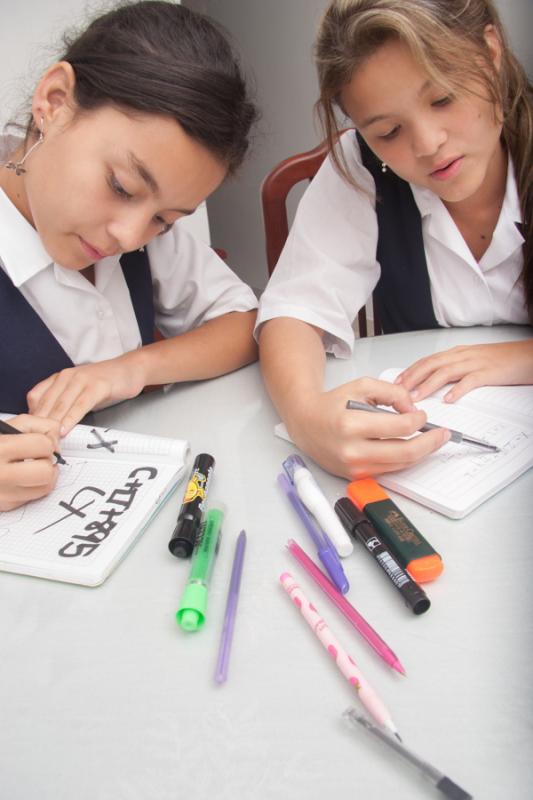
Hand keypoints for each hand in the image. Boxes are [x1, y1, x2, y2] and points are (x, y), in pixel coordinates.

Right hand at [0, 415, 60, 510]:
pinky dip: (31, 487)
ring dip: (44, 477)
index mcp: (0, 448)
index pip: (44, 446)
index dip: (46, 442)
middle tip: (39, 458)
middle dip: (47, 462)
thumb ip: (39, 425)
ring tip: (33, 467)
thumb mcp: (9, 425)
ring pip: (44, 488)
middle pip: (46, 472)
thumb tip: (57, 442)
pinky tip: (21, 478)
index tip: (40, 442)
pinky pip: (32, 498)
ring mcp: (2, 493)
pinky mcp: (4, 505)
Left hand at [27, 354, 146, 433]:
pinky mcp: (98, 386)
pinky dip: (71, 418)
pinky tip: (66, 428)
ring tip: (48, 439)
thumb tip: (48, 424)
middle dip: (40, 424)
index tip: (30, 433)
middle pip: (46, 402)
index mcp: (60, 378)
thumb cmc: (104, 383)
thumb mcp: (78, 391)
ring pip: (62, 404)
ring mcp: (83, 379)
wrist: (130, 369)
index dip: (31, 416)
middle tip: (37, 441)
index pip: (36, 396)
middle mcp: (67, 376)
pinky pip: (80, 404)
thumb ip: (63, 403)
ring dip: (53, 423)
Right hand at [286, 377, 449, 478]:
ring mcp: (354, 467)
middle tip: (443, 435)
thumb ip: (392, 392)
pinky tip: (413, 449)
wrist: (306, 424)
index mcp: (351, 425)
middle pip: (405, 452)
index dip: (419, 420)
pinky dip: (404, 459)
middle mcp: (352, 450)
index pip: (400, 427)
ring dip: (421, 453)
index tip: (423, 415)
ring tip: (432, 441)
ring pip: (400, 464)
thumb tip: (413, 409)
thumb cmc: (332, 404)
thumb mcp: (362, 386)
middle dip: (430, 443)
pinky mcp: (356, 475)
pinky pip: (389, 469)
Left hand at [395, 340, 532, 402]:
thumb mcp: (472, 361)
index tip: (395, 383)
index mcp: (457, 353)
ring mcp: (475, 363)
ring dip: (428, 385)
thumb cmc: (502, 360)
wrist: (528, 355)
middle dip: (412, 378)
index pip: (427, 360)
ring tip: (416, 397)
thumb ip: (454, 370)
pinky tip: (449, 399)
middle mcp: (462, 356)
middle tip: (397, 392)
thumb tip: (434, 383)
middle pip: (431, 364)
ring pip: (445, 372)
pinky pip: (470, 381)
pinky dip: (458, 390)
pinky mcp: (489, 372)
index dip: (409, 371)